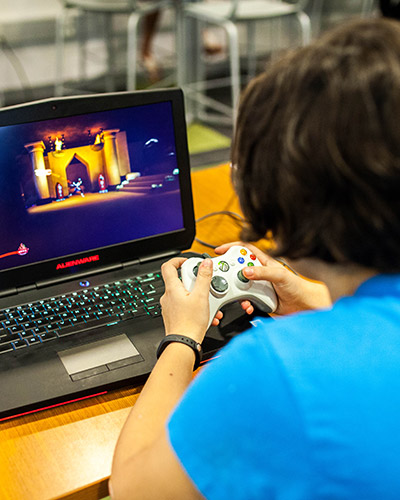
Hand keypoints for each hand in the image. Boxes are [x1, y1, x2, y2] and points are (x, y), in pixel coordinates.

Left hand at [160, 257, 220, 343]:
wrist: (184, 344)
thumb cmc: (189, 323)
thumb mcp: (201, 296)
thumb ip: (204, 277)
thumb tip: (205, 263)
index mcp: (172, 288)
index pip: (168, 266)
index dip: (177, 260)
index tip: (188, 262)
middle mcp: (168, 297)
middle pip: (181, 281)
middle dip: (196, 283)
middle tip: (204, 287)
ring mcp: (170, 307)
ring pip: (185, 295)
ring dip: (199, 297)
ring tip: (208, 303)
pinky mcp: (175, 316)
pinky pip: (186, 306)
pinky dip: (197, 307)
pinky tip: (207, 314)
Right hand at [215, 242, 331, 315]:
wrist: (304, 306)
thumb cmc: (297, 286)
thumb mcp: (279, 276)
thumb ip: (263, 272)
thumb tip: (245, 271)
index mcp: (264, 262)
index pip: (244, 250)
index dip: (231, 247)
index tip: (220, 250)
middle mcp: (259, 273)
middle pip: (238, 268)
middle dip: (229, 273)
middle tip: (224, 278)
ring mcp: (258, 286)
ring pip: (240, 286)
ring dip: (236, 291)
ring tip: (238, 294)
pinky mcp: (259, 298)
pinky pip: (246, 299)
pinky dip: (244, 303)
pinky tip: (248, 305)